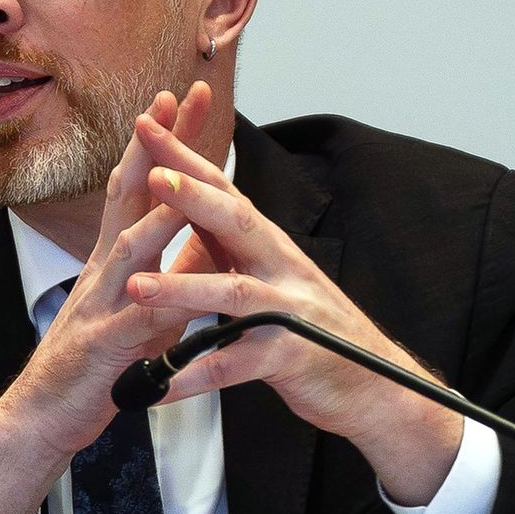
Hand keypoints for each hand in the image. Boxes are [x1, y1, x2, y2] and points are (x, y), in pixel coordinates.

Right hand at [0, 83, 214, 513]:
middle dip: (154, 146)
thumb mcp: (149, 303)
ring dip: (154, 213)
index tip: (188, 97)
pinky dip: (144, 306)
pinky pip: (125, 323)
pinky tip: (160, 292)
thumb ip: (178, 269)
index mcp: (121, 255)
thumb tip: (212, 234)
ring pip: (128, 249)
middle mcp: (105, 268)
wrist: (45, 414)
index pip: (146, 184)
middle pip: (128, 194)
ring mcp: (98, 303)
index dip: (166, 140)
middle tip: (172, 100)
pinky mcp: (97, 348)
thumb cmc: (100, 357)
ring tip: (179, 179)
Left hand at [126, 114, 466, 504]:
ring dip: (184, 289)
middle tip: (154, 176)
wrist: (377, 385)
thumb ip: (235, 248)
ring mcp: (290, 313)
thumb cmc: (318, 330)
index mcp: (271, 247)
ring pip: (235, 293)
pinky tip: (162, 385)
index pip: (225, 193)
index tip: (149, 128)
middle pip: (239, 223)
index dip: (187, 160)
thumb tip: (196, 207)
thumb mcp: (276, 278)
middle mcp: (283, 270)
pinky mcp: (291, 359)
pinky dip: (198, 375)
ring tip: (137, 288)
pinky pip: (237, 365)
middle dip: (195, 197)